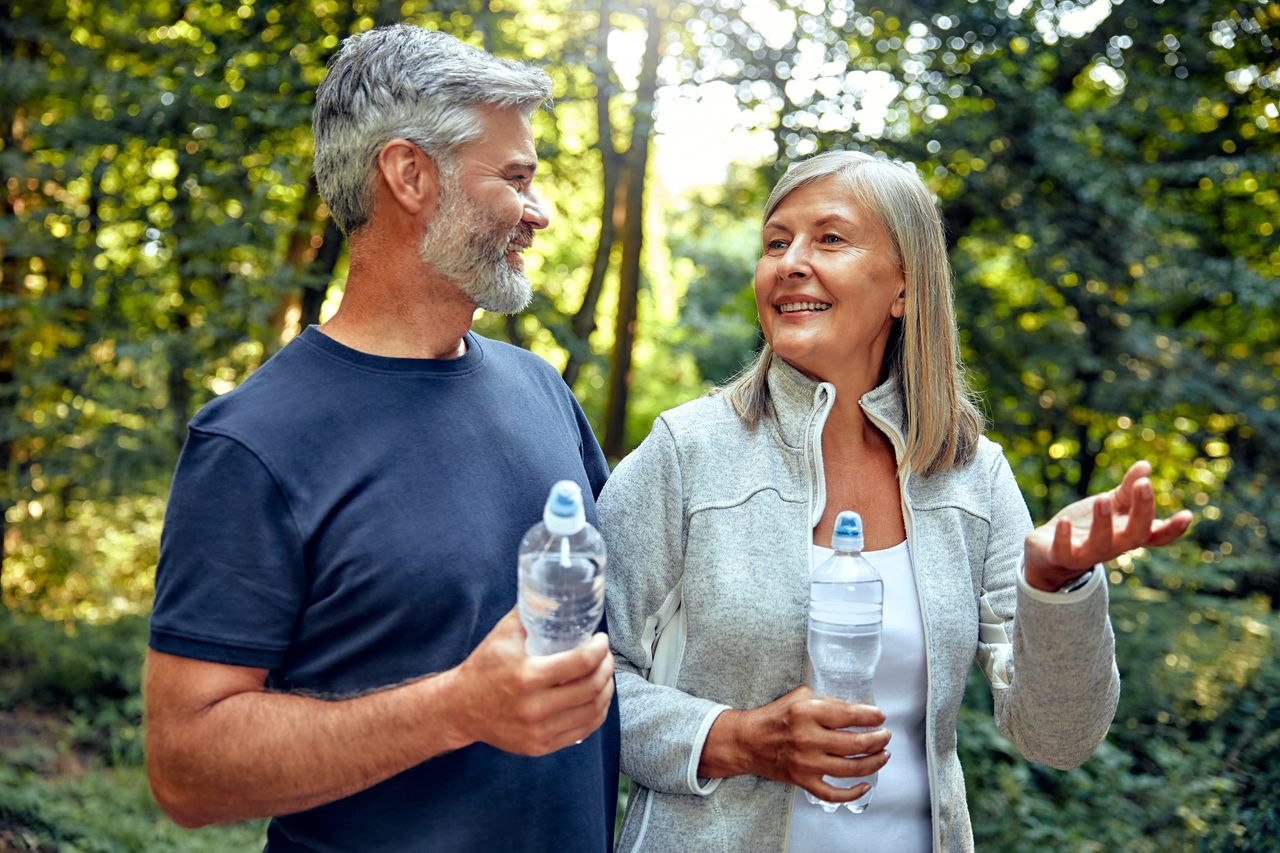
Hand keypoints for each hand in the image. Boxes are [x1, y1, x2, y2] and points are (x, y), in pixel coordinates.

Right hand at [449, 608, 613, 755]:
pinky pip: (582, 731)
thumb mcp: (502, 635)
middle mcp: (535, 708)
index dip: (600, 649)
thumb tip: (556, 592)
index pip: (580, 663)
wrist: (459, 709)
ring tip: (604, 675)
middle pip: (591, 687)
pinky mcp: (540, 746)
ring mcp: (539, 731)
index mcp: (527, 677)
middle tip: (605, 655)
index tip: (601, 640)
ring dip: (606, 690)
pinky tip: (597, 699)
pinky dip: (596, 713)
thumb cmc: (483, 668)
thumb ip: (530, 611)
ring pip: (592, 711)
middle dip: (606, 667)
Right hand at [698, 686, 889, 802]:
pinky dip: (852, 793)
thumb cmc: (773, 717)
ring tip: (884, 755)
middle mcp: (808, 738)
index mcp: (807, 713)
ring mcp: (807, 763)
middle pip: (855, 743)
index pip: (849, 714)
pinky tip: (865, 786)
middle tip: (886, 736)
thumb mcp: (798, 698)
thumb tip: (853, 707)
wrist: (747, 742)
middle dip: (878, 739)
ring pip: (851, 768)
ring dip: (874, 762)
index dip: (870, 716)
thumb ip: (824, 700)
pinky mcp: (803, 781)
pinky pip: (832, 793)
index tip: (880, 716)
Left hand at [1025, 460, 1192, 591]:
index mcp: (1127, 533)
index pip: (1156, 535)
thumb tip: (1145, 465)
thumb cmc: (1087, 525)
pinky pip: (1064, 551)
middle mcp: (1113, 546)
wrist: (1049, 551)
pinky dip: (1064, 537)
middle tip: (1144, 484)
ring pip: (1101, 543)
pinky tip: (1063, 520)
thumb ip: (1127, 489)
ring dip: (1103, 522)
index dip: (1173, 529)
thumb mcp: (1110, 504)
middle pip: (1135, 534)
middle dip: (1142, 511)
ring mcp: (1088, 553)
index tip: (1186, 515)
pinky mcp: (1061, 555)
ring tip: (1101, 499)